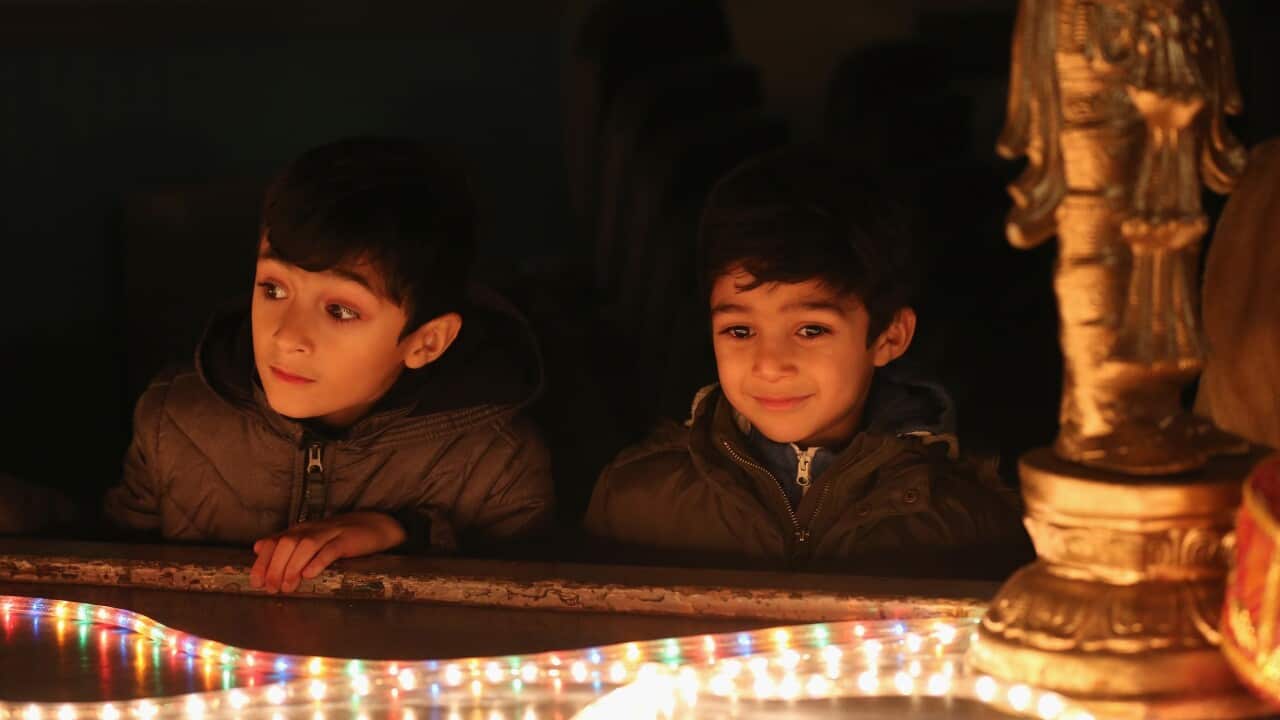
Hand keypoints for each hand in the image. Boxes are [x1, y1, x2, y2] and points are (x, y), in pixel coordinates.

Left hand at [249, 511, 405, 592]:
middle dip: (275, 567)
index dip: (262, 562)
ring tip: (288, 586)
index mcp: (299, 530)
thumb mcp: (310, 539)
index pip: (274, 541)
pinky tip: (310, 574)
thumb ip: (286, 544)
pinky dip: (318, 561)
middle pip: (287, 544)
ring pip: (305, 545)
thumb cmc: (338, 538)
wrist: (373, 526)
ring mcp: (329, 533)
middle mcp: (311, 529)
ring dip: (293, 566)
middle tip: (271, 589)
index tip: (256, 582)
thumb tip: (258, 548)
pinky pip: (330, 549)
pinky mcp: (347, 540)